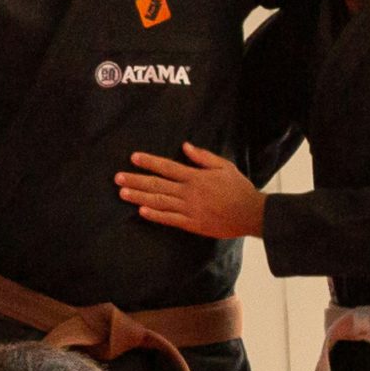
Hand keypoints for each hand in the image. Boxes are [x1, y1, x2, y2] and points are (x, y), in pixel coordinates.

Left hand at [114, 144, 266, 239]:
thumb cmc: (238, 188)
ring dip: (139, 196)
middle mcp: (189, 192)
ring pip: (159, 201)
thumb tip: (185, 146)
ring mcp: (189, 209)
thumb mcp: (224, 166)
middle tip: (118, 177)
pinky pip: (170, 219)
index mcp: (195, 177)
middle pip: (157, 184)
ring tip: (122, 192)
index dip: (149, 162)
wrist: (251, 214)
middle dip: (136, 180)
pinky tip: (141, 211)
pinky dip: (155, 215)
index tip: (133, 158)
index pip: (167, 167)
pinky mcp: (192, 224)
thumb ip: (203, 157)